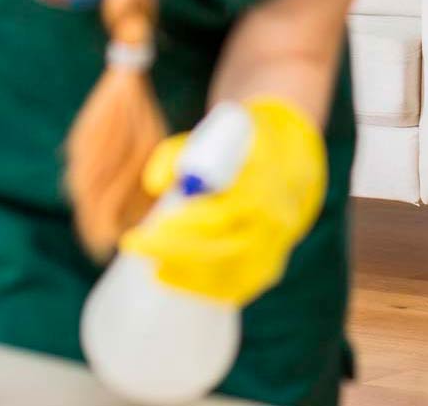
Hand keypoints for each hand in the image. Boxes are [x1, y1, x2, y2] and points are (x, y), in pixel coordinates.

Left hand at [120, 97, 325, 305]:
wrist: (293, 162)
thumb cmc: (241, 149)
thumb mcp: (211, 137)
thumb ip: (177, 155)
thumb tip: (153, 185)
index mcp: (262, 187)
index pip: (218, 217)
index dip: (178, 229)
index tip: (141, 231)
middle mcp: (274, 221)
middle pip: (221, 251)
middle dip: (172, 253)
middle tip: (134, 245)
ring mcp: (276, 248)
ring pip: (230, 276)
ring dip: (186, 276)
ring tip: (153, 266)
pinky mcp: (271, 267)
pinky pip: (239, 288)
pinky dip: (207, 290)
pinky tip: (176, 279)